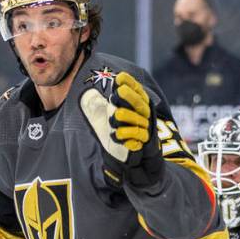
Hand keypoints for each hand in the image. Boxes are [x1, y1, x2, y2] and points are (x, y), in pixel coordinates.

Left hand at [80, 71, 163, 187]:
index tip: (120, 77)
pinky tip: (116, 135)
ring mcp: (146, 130)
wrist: (139, 161)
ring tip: (115, 116)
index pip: (139, 92)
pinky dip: (128, 135)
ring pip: (139, 120)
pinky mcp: (144, 144)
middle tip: (118, 92)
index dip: (131, 84)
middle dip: (130, 97)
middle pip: (141, 104)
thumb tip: (93, 92)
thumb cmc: (124, 134)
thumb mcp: (114, 117)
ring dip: (127, 117)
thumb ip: (109, 105)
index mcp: (141, 106)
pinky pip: (138, 138)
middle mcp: (146, 116)